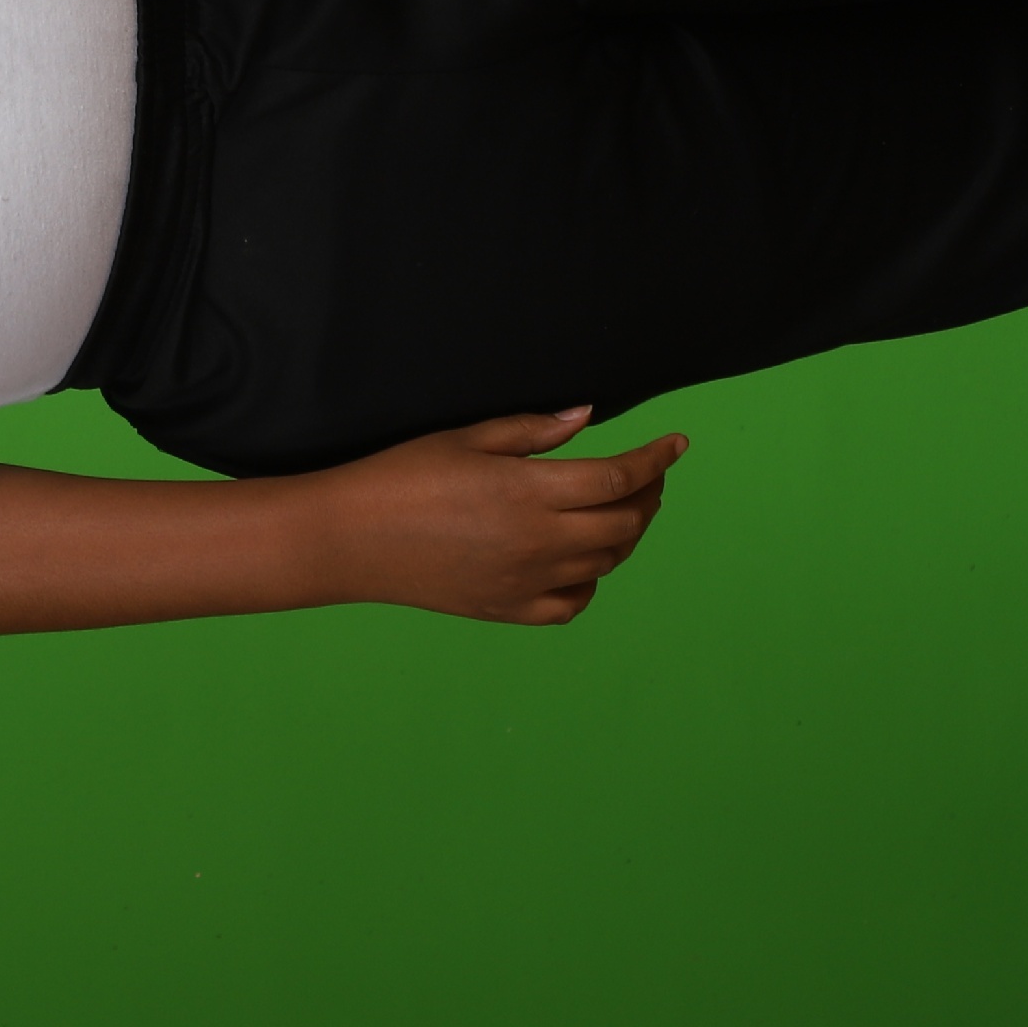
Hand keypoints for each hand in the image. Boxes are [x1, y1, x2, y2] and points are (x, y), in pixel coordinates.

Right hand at [291, 409, 687, 623]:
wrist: (351, 539)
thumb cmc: (402, 476)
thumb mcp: (467, 438)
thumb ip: (533, 431)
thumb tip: (587, 417)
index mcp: (531, 491)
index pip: (620, 477)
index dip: (656, 459)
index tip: (677, 442)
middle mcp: (541, 542)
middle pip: (626, 523)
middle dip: (648, 494)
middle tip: (648, 475)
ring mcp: (528, 581)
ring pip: (607, 562)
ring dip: (625, 533)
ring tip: (620, 509)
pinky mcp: (510, 609)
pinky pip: (574, 602)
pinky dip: (591, 579)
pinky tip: (581, 559)